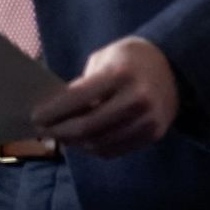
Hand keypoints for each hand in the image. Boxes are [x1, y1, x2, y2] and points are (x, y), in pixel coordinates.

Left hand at [32, 37, 179, 157]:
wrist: (174, 67)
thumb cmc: (130, 59)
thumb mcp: (104, 59)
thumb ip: (82, 85)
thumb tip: (56, 113)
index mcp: (121, 75)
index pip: (78, 99)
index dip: (52, 111)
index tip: (35, 116)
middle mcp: (137, 99)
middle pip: (87, 128)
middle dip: (60, 131)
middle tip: (43, 131)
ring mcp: (148, 120)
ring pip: (99, 144)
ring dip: (75, 143)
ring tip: (61, 136)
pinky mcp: (153, 134)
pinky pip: (115, 150)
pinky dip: (94, 148)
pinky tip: (83, 141)